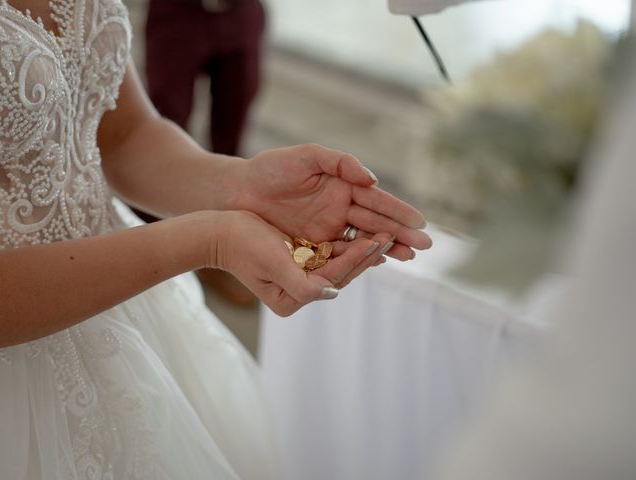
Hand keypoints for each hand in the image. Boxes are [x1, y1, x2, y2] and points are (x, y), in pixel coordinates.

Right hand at [211, 210, 393, 316]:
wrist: (220, 232)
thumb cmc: (243, 245)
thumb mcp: (274, 264)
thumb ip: (302, 284)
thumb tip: (331, 291)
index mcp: (292, 300)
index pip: (332, 278)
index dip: (356, 260)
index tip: (377, 242)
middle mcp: (298, 293)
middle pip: (339, 274)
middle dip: (365, 255)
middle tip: (392, 237)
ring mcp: (300, 279)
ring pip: (338, 264)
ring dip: (361, 250)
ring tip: (385, 236)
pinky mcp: (300, 264)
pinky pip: (330, 256)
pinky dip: (347, 245)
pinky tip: (366, 235)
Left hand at [235, 144, 431, 260]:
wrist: (237, 193)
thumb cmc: (270, 170)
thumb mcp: (306, 157)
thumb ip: (340, 162)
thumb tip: (373, 180)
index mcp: (342, 185)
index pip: (376, 200)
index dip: (398, 211)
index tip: (419, 221)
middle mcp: (340, 208)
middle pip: (376, 223)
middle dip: (401, 233)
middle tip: (425, 245)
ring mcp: (328, 228)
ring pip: (363, 240)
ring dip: (387, 248)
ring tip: (409, 257)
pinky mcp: (314, 245)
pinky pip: (341, 253)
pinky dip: (361, 258)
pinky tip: (379, 262)